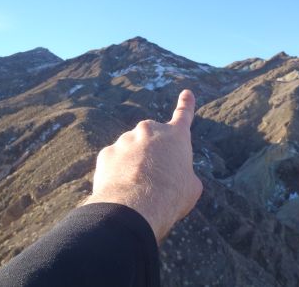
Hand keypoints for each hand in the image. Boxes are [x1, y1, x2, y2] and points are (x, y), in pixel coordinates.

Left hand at [84, 89, 202, 242]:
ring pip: (131, 149)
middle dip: (153, 151)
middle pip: (152, 137)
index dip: (186, 105)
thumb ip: (184, 174)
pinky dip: (118, 172)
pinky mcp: (107, 152)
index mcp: (175, 136)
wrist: (136, 206)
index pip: (184, 115)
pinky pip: (115, 161)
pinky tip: (122, 188)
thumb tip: (177, 176)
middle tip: (156, 175)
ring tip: (139, 187)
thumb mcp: (191, 187)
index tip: (186, 93)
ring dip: (135, 162)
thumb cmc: (171, 196)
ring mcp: (126, 140)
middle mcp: (150, 131)